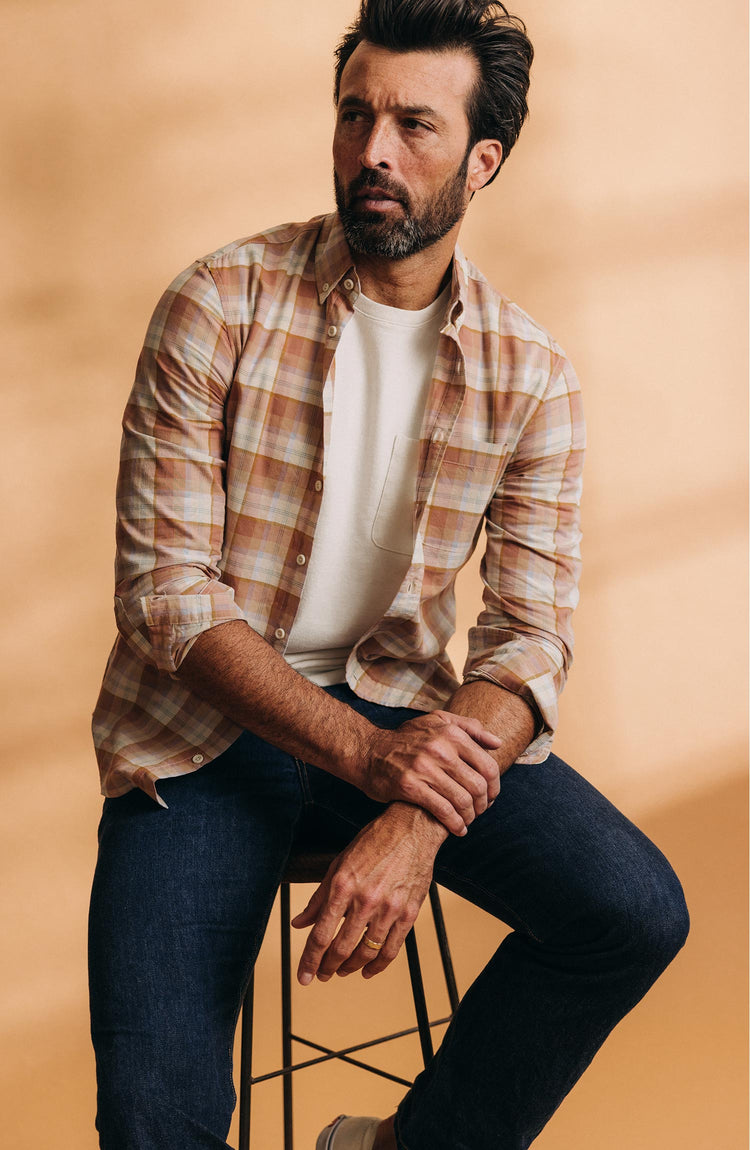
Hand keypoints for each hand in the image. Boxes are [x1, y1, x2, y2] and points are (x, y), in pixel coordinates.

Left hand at [291, 804, 442, 984]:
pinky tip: (368, 970)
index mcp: (343, 886)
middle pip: (341, 948)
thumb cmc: (374, 842)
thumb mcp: (339, 864)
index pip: (321, 935)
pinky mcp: (409, 912)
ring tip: (342, 971)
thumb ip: (318, 898)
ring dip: (350, 968)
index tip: (304, 977)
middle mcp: (365, 899)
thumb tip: (298, 923)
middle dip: (327, 967)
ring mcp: (389, 908)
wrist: (412, 828)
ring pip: (366, 952)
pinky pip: (392, 949)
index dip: (309, 960)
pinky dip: (378, 965)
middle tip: (321, 975)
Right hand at [359, 711, 501, 835]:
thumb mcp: (436, 721)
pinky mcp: (410, 786)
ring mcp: (424, 768)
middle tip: (480, 812)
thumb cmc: (405, 739)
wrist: (367, 751)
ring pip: (462, 800)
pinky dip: (455, 824)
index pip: (488, 766)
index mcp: (451, 733)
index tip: (491, 797)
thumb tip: (497, 743)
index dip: (494, 786)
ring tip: (467, 821)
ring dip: (470, 816)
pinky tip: (457, 829)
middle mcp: (440, 749)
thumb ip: (469, 727)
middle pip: (477, 785)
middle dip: (483, 804)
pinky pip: (443, 810)